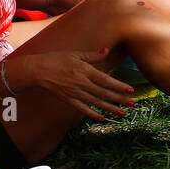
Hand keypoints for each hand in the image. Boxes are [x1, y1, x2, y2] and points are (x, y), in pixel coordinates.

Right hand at [13, 49, 135, 121]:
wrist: (36, 70)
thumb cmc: (56, 59)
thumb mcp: (75, 54)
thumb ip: (93, 56)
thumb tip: (107, 50)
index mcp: (84, 70)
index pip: (106, 80)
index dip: (119, 86)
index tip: (131, 90)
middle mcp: (81, 83)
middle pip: (104, 93)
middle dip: (119, 99)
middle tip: (133, 104)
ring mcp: (74, 92)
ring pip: (96, 102)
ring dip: (110, 108)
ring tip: (122, 113)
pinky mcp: (68, 99)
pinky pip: (82, 108)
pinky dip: (92, 114)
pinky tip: (101, 118)